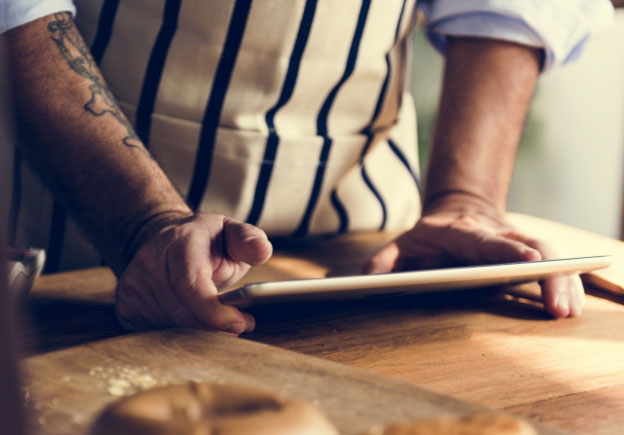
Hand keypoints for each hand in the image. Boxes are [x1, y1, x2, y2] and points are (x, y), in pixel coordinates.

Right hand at [116, 213, 272, 333]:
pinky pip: (154, 335)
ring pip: (167, 327)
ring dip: (199, 335)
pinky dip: (179, 338)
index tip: (241, 323)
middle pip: (180, 312)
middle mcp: (149, 261)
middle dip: (213, 328)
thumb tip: (263, 250)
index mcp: (178, 241)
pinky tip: (196, 328)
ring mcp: (132, 284)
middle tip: (239, 328)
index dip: (214, 312)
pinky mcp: (126, 306)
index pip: (190, 284)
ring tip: (222, 326)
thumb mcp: (232, 233)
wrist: (167, 241)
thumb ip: (249, 240)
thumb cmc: (208, 242)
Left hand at [364, 197, 583, 317]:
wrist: (458, 211)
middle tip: (559, 306)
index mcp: (463, 232)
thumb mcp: (403, 243)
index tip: (530, 263)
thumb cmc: (429, 235)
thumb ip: (384, 260)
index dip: (507, 252)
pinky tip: (572, 304)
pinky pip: (554, 263)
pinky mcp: (529, 251)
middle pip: (529, 247)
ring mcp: (515, 241)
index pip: (486, 241)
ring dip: (563, 281)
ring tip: (568, 311)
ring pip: (548, 253)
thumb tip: (366, 280)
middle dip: (548, 274)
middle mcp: (495, 233)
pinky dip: (566, 282)